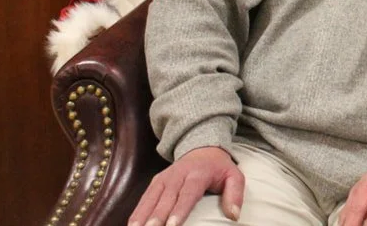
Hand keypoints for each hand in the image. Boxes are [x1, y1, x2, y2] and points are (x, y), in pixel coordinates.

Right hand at [128, 146, 243, 225]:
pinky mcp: (155, 181)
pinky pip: (144, 198)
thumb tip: (233, 216)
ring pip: (151, 198)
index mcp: (198, 174)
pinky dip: (137, 212)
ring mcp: (164, 178)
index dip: (179, 211)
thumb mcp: (234, 176)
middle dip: (157, 217)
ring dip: (142, 215)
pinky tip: (131, 225)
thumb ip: (235, 194)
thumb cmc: (219, 168)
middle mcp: (178, 175)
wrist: (203, 149)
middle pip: (166, 199)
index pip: (187, 194)